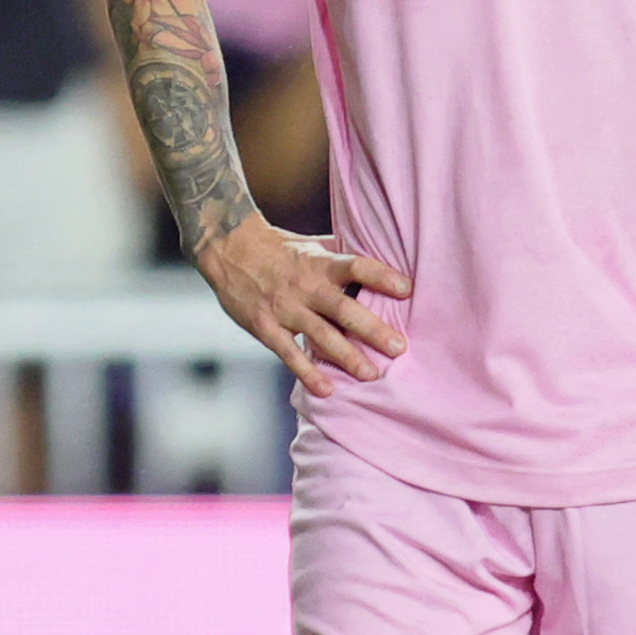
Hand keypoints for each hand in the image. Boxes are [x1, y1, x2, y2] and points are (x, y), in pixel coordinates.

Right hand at [194, 216, 413, 396]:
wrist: (227, 248)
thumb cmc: (276, 246)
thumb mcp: (310, 244)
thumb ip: (340, 256)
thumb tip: (378, 258)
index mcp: (320, 262)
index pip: (356, 266)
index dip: (381, 276)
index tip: (408, 289)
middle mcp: (306, 286)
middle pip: (344, 308)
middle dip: (373, 329)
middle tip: (399, 347)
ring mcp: (285, 308)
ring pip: (320, 335)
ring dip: (347, 356)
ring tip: (372, 374)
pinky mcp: (265, 326)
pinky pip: (289, 353)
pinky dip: (308, 373)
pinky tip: (327, 390)